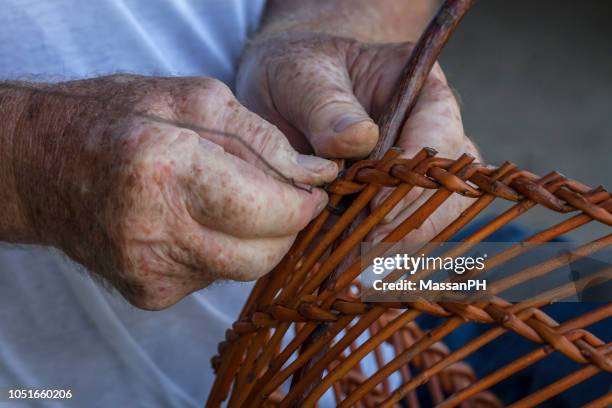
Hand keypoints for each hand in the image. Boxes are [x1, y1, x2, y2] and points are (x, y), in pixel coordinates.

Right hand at [5, 76, 336, 308]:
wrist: (41, 166)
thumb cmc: (118, 118)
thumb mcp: (195, 100)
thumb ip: (266, 140)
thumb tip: (321, 177)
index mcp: (168, 168)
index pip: (270, 211)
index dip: (303, 204)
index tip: (312, 191)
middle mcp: (156, 231)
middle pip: (264, 254)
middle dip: (285, 226)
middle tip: (277, 196)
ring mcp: (149, 271)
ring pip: (243, 269)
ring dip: (253, 238)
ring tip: (227, 202)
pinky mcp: (147, 295)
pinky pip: (213, 278)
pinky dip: (220, 250)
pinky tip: (193, 221)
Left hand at [237, 32, 480, 242]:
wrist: (282, 95)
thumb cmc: (297, 75)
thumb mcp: (302, 77)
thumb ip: (327, 106)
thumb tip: (359, 140)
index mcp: (421, 89)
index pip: (440, 133)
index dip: (413, 176)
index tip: (374, 207)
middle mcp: (430, 132)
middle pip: (449, 186)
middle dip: (409, 222)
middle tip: (364, 251)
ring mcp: (418, 170)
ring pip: (435, 217)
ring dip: (398, 245)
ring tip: (355, 266)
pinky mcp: (396, 199)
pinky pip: (407, 232)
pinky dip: (382, 253)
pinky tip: (353, 266)